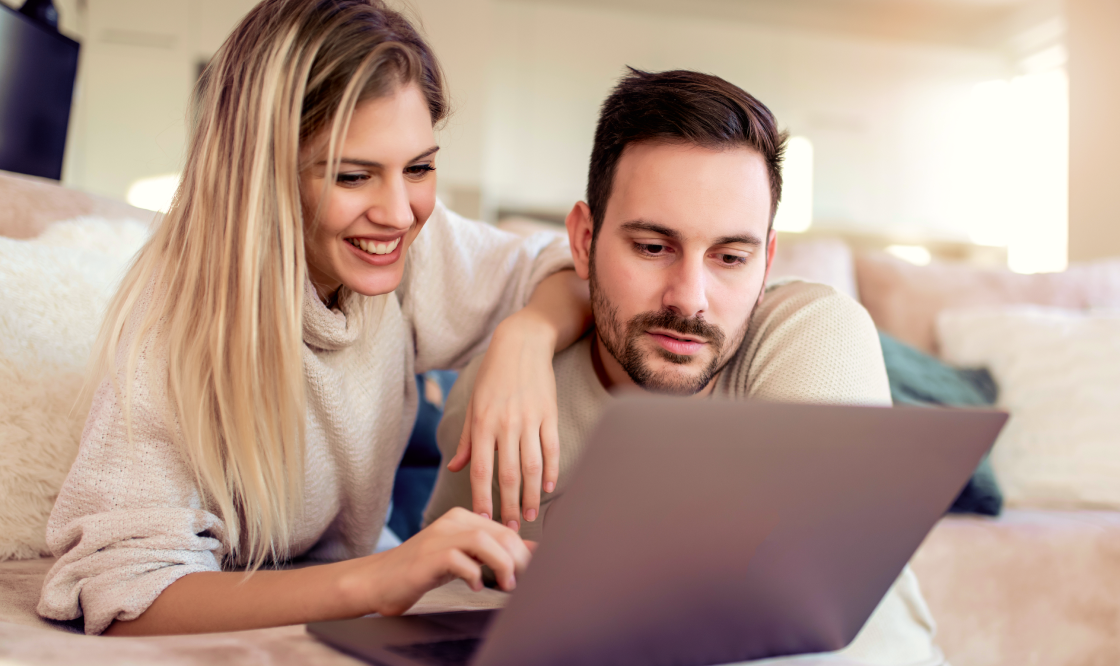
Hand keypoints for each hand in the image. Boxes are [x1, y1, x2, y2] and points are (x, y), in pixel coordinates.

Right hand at [342, 508, 531, 616]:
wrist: (378, 580)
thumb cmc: (422, 570)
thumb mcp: (461, 557)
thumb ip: (491, 553)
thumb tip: (531, 552)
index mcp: (462, 518)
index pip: (505, 530)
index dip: (524, 552)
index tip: (533, 571)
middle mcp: (452, 522)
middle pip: (499, 533)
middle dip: (519, 560)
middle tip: (523, 582)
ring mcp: (439, 537)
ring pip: (483, 541)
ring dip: (502, 565)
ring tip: (506, 585)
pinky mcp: (428, 557)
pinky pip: (459, 560)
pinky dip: (474, 575)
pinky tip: (475, 587)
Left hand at [446, 310, 560, 530]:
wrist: (522, 344)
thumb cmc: (493, 376)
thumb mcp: (473, 405)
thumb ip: (466, 440)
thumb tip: (456, 469)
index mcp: (483, 424)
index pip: (481, 471)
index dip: (482, 499)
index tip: (484, 521)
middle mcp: (505, 424)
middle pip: (508, 475)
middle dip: (509, 506)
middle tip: (510, 529)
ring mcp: (530, 419)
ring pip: (532, 467)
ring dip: (532, 496)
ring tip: (531, 516)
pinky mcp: (550, 414)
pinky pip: (552, 449)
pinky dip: (552, 471)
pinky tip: (549, 488)